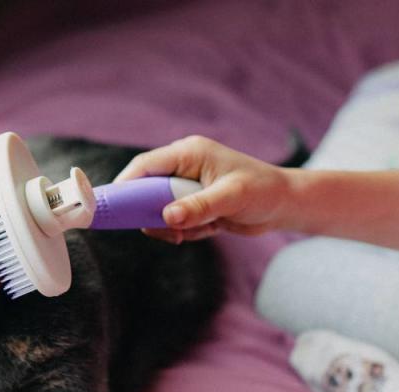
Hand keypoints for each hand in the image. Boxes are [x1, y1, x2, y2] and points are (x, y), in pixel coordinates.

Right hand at [115, 135, 295, 243]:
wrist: (285, 205)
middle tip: (169, 230)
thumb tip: (166, 217)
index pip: (144, 166)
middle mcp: (183, 167)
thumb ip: (198, 206)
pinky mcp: (192, 203)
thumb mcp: (231, 198)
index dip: (125, 185)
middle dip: (153, 214)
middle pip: (146, 190)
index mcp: (188, 153)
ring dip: (173, 226)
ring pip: (158, 210)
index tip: (113, 207)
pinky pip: (173, 221)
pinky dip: (185, 231)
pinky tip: (209, 229)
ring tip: (198, 231)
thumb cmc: (263, 191)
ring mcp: (186, 186)